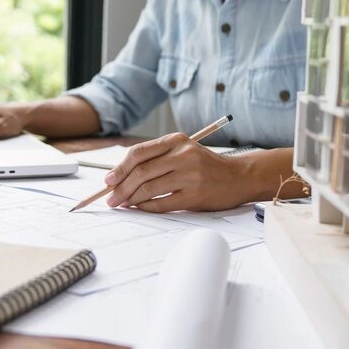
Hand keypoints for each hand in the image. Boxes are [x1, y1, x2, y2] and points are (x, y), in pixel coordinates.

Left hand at [104, 133, 250, 212]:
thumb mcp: (183, 152)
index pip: (139, 153)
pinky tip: (139, 208)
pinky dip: (146, 207)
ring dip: (130, 199)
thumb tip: (121, 176)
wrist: (239, 177)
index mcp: (177, 141)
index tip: (108, 181)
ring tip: (122, 204)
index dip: (119, 168)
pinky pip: (162, 203)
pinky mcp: (195, 195)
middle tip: (110, 199)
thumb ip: (157, 159)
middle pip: (140, 172)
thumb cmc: (206, 166)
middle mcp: (183, 155)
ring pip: (148, 188)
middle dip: (120, 188)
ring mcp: (190, 175)